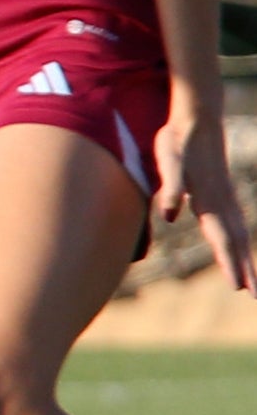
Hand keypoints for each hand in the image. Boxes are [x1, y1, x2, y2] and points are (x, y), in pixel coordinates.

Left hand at [160, 103, 253, 292]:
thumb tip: (168, 216)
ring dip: (245, 258)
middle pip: (235, 242)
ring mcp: (225, 197)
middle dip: (245, 269)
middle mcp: (221, 202)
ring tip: (251, 282)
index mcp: (208, 200)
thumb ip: (169, 189)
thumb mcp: (167, 162)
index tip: (238, 286)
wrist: (197, 117)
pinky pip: (236, 223)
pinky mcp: (223, 191)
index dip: (228, 263)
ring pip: (239, 234)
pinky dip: (240, 240)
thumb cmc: (176, 140)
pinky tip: (240, 247)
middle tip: (253, 297)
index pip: (220, 239)